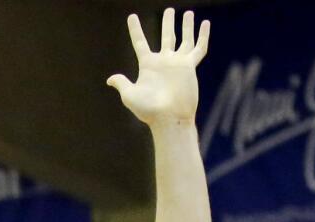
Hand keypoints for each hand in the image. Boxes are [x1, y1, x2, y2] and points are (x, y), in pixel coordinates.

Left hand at [107, 9, 209, 125]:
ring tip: (187, 13)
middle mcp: (163, 62)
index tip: (131, 16)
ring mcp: (177, 63)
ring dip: (185, 26)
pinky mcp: (190, 66)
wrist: (169, 117)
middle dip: (167, 23)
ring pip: (183, 39)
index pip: (140, 42)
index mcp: (147, 65)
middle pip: (165, 37)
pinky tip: (204, 24)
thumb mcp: (130, 95)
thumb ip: (122, 83)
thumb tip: (110, 79)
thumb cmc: (148, 110)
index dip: (136, 29)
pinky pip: (198, 48)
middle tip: (169, 10)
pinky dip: (202, 36)